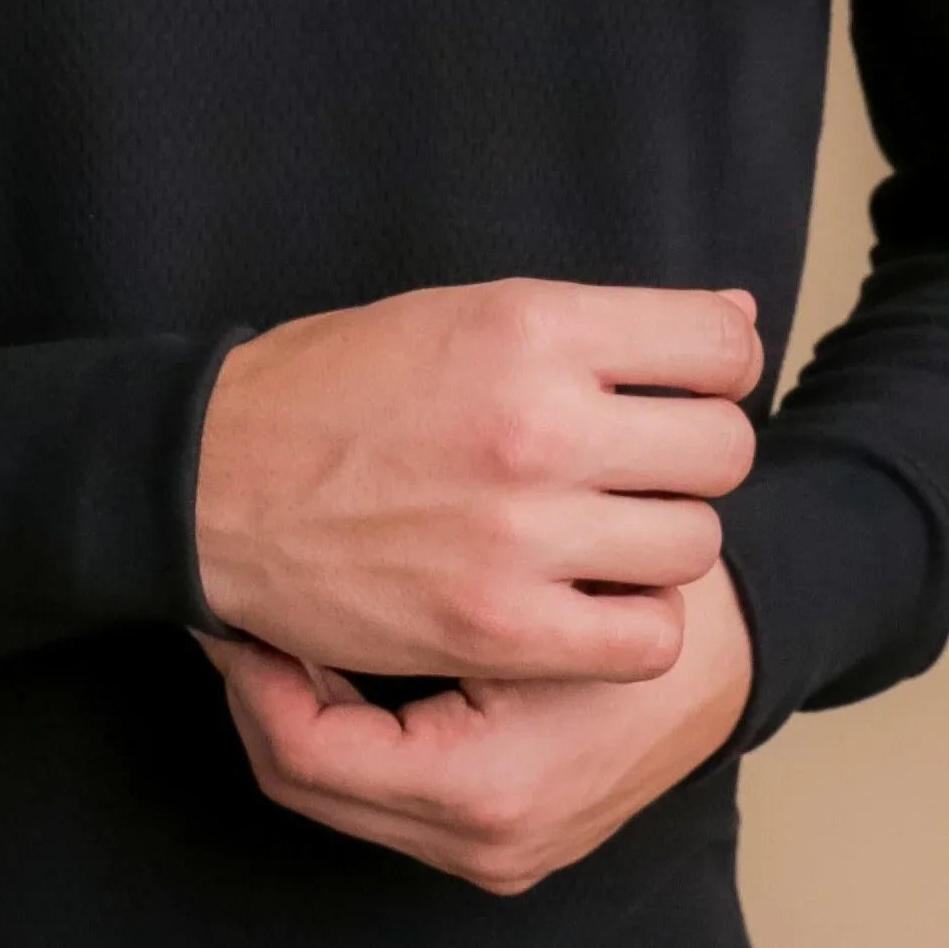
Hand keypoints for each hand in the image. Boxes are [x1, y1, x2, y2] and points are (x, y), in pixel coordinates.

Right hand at [193, 276, 760, 685]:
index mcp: (532, 325)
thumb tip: (738, 320)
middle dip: (695, 459)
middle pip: (723, 450)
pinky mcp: (495, 625)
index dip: (719, 371)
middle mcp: (538, 423)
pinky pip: (644, 636)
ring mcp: (520, 531)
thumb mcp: (464, 311)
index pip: (723, 347)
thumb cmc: (334, 387)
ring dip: (661, 542)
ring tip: (603, 534)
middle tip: (641, 470)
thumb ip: (600, 322)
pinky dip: (633, 625)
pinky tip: (588, 600)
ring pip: (693, 544)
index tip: (684, 391)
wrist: (210, 480)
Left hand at [199, 558, 755, 894]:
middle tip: (235, 611)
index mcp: (486, 790)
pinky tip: (339, 657)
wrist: (728, 652)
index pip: (310, 752)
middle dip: (261, 695)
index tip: (238, 604)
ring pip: (338, 796)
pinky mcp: (504, 839)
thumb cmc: (637, 598)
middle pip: (309, 787)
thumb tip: (290, 578)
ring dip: (299, 712)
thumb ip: (419, 601)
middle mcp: (486, 843)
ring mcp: (497, 852)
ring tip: (280, 627)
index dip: (256, 675)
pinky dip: (347, 730)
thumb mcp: (528, 588)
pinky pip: (383, 794)